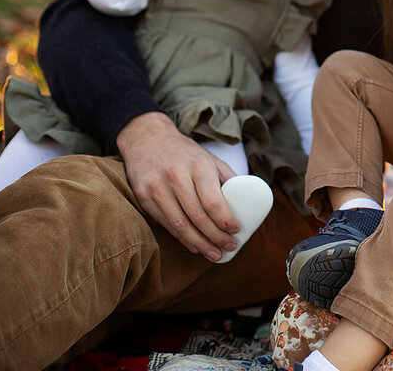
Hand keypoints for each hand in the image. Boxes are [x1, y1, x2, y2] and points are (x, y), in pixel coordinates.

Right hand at [116, 111, 238, 260]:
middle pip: (198, 217)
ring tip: (215, 254)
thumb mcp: (209, 158)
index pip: (213, 201)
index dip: (225, 220)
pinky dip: (182, 238)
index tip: (236, 230)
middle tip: (229, 246)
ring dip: (200, 244)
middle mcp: (176, 176)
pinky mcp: (144, 197)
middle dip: (216, 237)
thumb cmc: (184, 153)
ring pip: (181, 225)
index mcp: (197, 166)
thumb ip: (227, 178)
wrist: (147, 139)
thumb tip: (249, 200)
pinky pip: (166, 224)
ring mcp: (157, 188)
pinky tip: (195, 246)